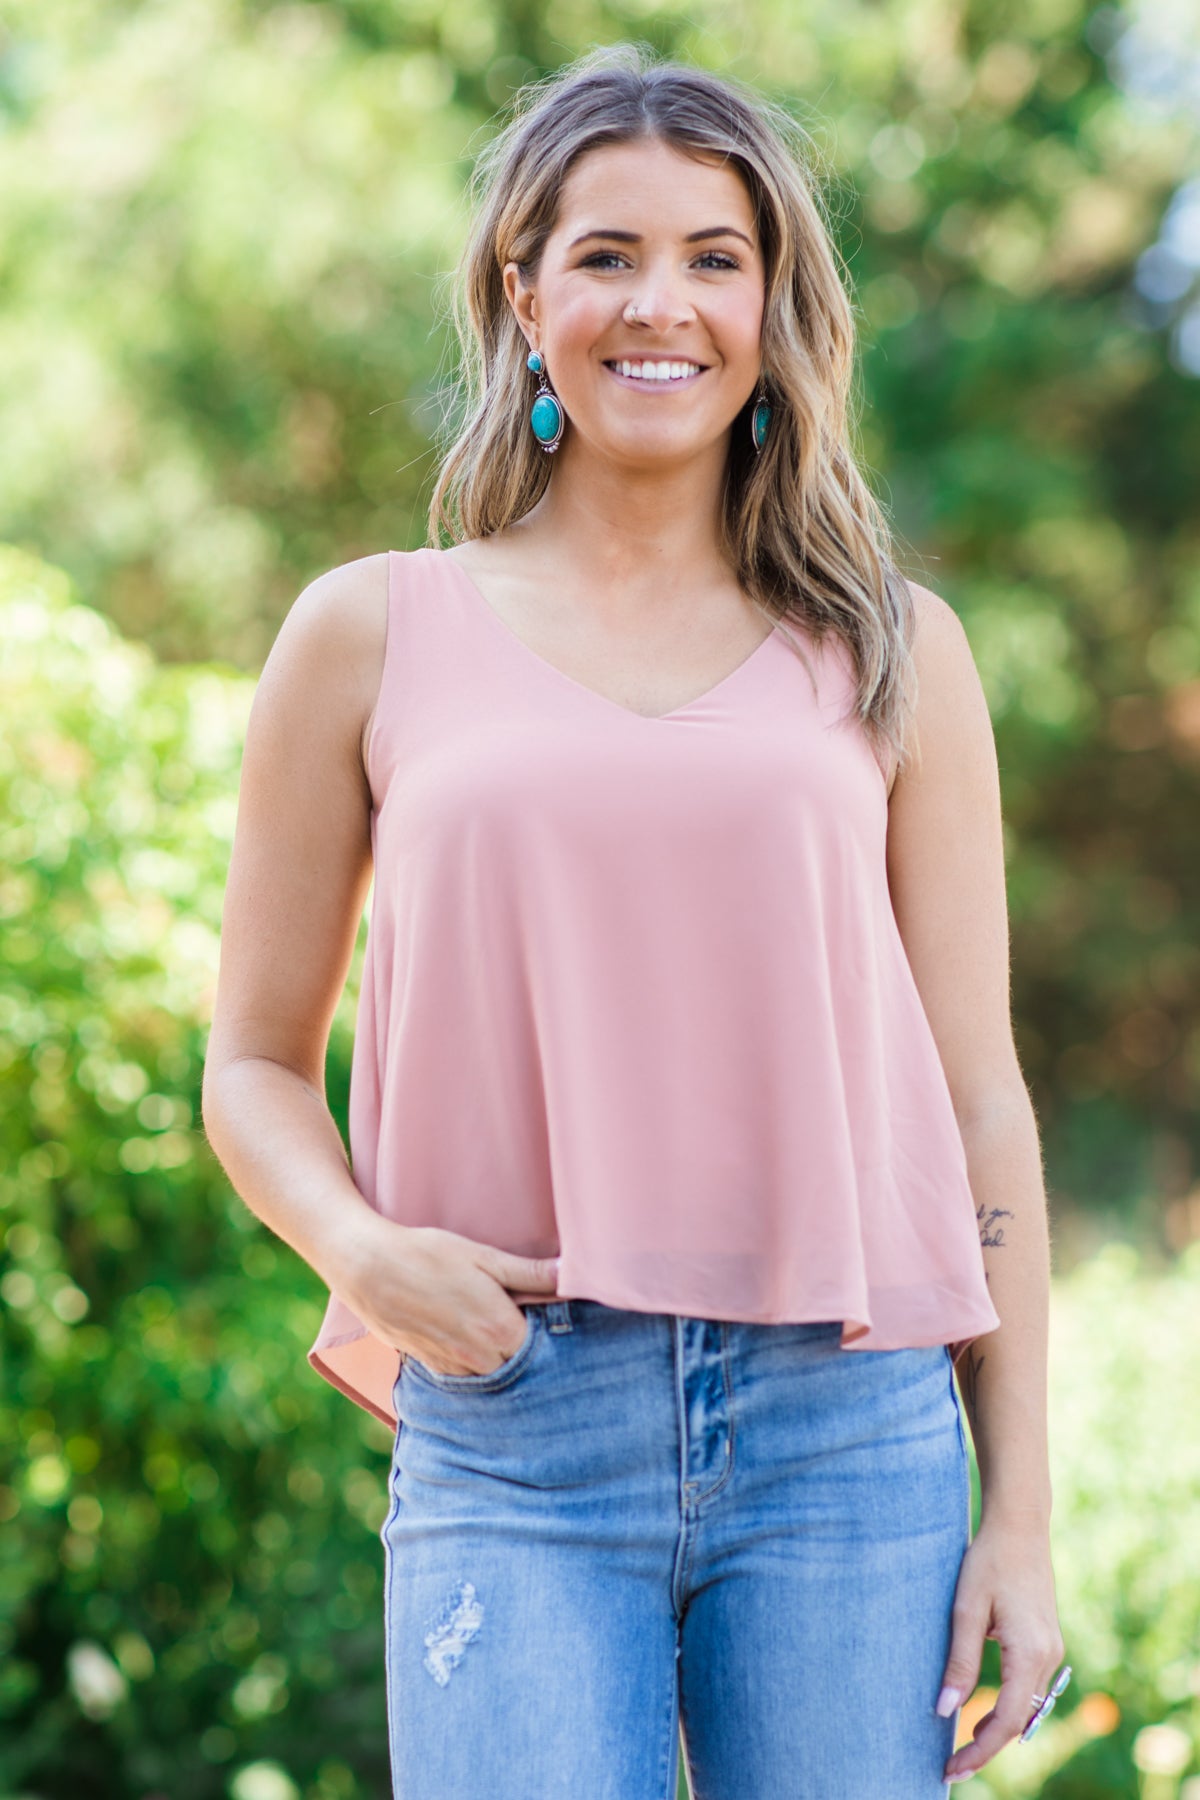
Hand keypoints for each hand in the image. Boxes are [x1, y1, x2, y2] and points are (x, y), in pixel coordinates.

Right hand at [332, 1219, 559, 1376]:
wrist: (367, 1267)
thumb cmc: (428, 1255)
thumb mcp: (484, 1257)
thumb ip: (530, 1274)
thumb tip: (572, 1275)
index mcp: (500, 1330)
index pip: (543, 1348)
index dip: (549, 1333)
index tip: (550, 1316)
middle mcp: (479, 1359)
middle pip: (519, 1366)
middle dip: (526, 1349)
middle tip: (526, 1320)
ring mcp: (453, 1367)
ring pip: (491, 1374)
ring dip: (499, 1358)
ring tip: (493, 1327)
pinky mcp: (431, 1368)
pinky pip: (465, 1375)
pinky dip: (473, 1362)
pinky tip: (468, 1336)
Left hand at [937, 1516, 1064, 1783]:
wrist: (1019, 1526)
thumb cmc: (988, 1561)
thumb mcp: (966, 1610)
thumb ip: (959, 1662)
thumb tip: (944, 1710)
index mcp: (1029, 1653)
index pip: (1007, 1721)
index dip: (979, 1751)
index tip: (951, 1769)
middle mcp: (1048, 1657)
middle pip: (1019, 1721)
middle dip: (986, 1747)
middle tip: (951, 1767)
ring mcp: (1052, 1649)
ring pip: (1027, 1706)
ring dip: (998, 1728)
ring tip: (962, 1745)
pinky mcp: (1047, 1640)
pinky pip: (1030, 1687)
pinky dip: (1009, 1706)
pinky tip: (984, 1711)